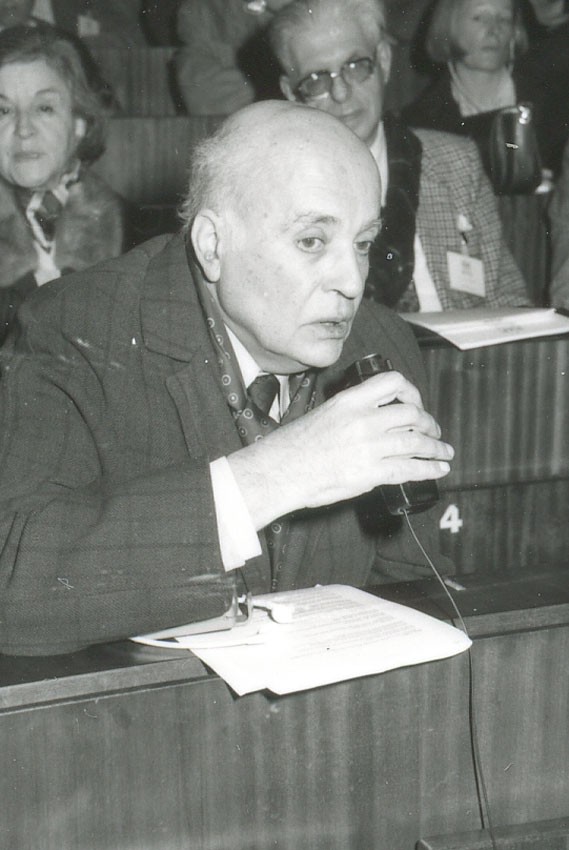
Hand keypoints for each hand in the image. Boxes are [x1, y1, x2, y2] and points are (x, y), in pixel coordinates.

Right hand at [227, 371, 453, 529]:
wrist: (280, 470)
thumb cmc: (293, 446)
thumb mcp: (323, 414)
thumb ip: (351, 414)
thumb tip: (374, 422)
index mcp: (350, 401)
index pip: (392, 383)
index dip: (412, 392)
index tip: (416, 403)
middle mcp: (363, 419)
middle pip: (412, 415)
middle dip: (429, 424)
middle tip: (434, 432)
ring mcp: (369, 445)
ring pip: (417, 442)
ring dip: (436, 448)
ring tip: (444, 452)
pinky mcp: (372, 471)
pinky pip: (410, 468)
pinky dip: (429, 469)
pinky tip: (438, 470)